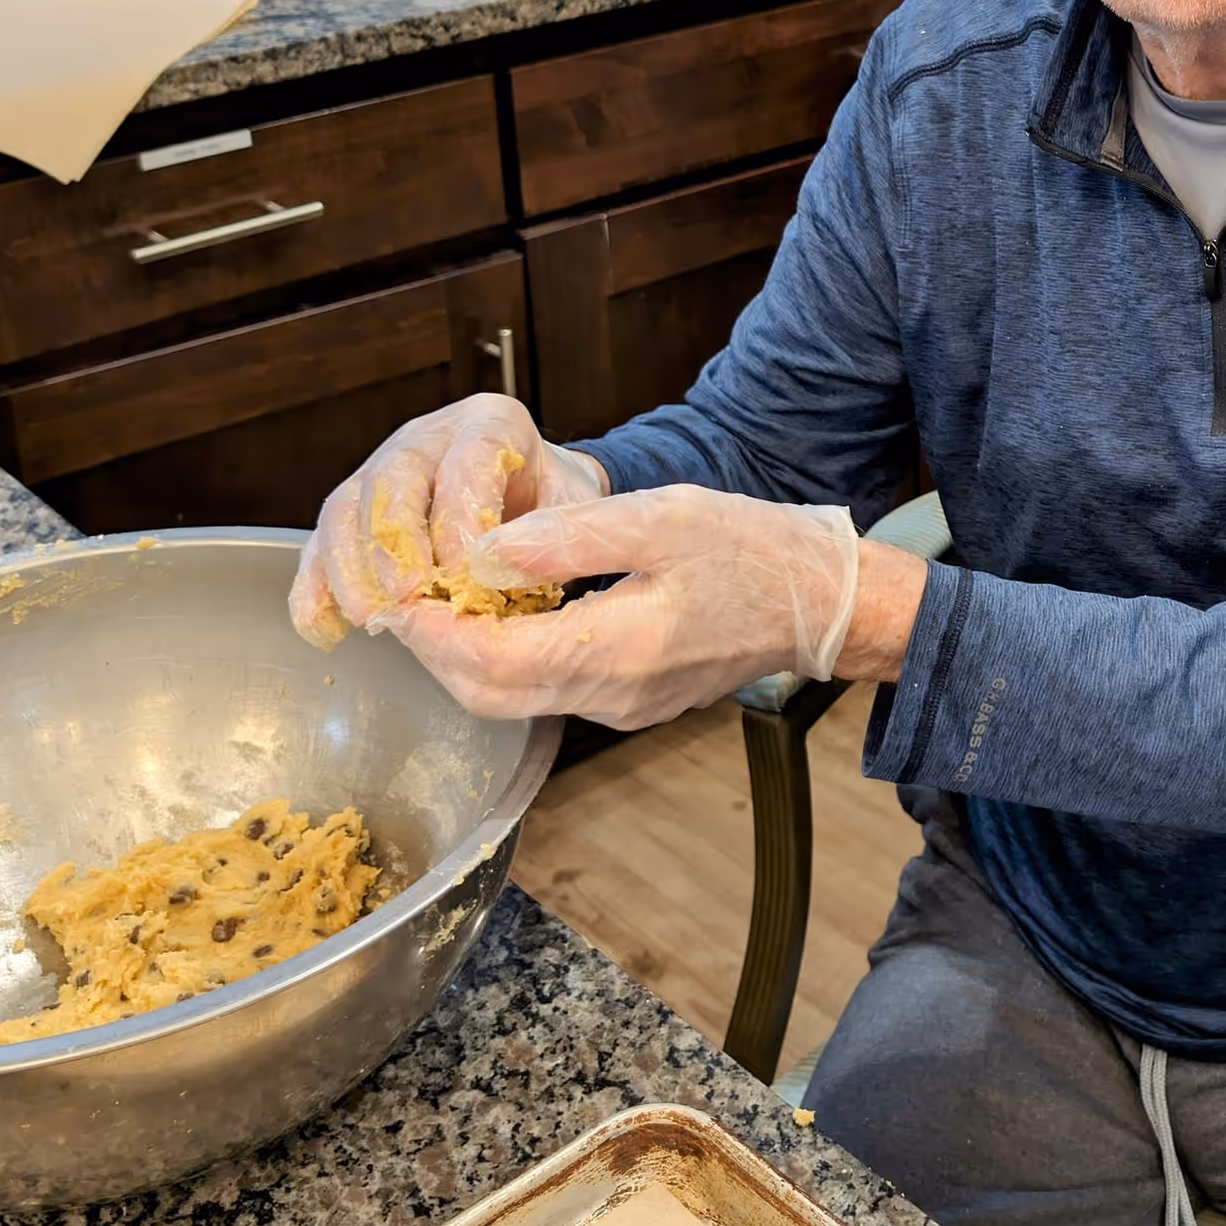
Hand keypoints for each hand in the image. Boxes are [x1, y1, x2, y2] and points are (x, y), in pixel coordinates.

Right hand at [289, 394, 605, 649]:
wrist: (536, 493)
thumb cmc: (555, 503)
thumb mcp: (575, 509)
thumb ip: (550, 537)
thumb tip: (499, 575)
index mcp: (491, 422)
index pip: (467, 461)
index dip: (461, 518)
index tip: (466, 576)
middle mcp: (429, 436)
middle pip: (394, 479)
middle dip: (397, 543)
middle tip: (408, 598)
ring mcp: (383, 467)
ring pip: (348, 507)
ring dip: (353, 568)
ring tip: (372, 617)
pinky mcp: (355, 507)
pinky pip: (322, 540)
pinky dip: (316, 585)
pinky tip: (322, 626)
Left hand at [374, 484, 860, 728]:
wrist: (824, 601)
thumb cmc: (753, 550)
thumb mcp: (663, 518)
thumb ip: (570, 536)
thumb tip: (486, 550)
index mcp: (619, 649)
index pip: (495, 661)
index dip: (437, 633)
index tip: (401, 596)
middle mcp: (614, 694)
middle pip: (491, 695)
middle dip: (437, 652)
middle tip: (404, 600)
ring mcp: (623, 707)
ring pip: (516, 700)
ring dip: (468, 657)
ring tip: (441, 602)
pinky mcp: (631, 702)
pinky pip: (549, 692)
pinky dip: (508, 660)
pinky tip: (502, 615)